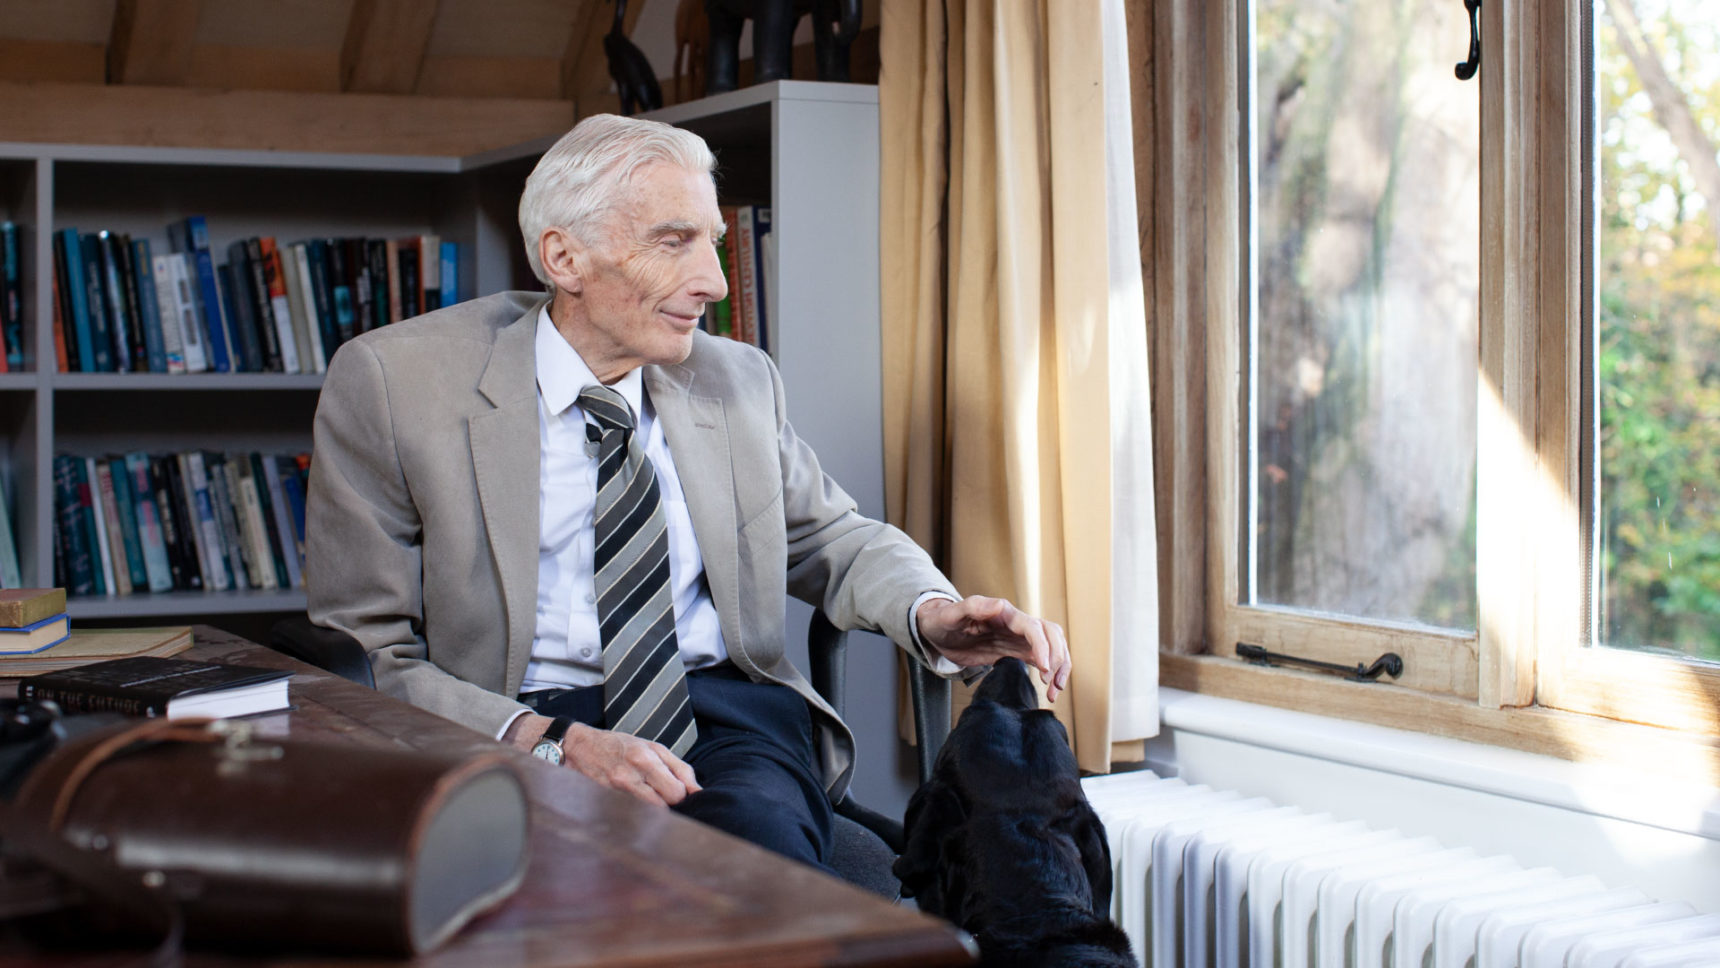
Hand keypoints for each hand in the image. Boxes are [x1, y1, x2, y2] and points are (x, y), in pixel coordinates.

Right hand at [562, 724, 701, 805]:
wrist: (579, 748)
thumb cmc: (620, 746)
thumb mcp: (653, 747)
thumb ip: (680, 768)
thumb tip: (697, 791)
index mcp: (645, 759)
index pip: (676, 792)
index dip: (681, 794)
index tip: (678, 790)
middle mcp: (629, 778)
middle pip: (664, 807)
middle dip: (670, 804)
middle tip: (665, 796)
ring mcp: (615, 793)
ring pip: (649, 815)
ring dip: (655, 810)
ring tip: (651, 798)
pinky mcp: (606, 803)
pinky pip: (631, 816)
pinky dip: (639, 814)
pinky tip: (636, 804)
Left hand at [916, 595, 1071, 701]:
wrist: (937, 630)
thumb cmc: (943, 619)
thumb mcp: (952, 614)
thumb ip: (973, 607)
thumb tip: (1001, 604)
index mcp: (1005, 613)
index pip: (1033, 628)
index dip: (1042, 647)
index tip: (1044, 668)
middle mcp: (1017, 624)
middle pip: (1051, 635)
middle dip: (1058, 657)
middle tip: (1051, 682)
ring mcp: (1018, 638)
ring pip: (1052, 647)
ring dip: (1060, 666)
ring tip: (1055, 690)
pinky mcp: (1015, 651)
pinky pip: (1042, 659)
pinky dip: (1051, 673)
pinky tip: (1051, 690)